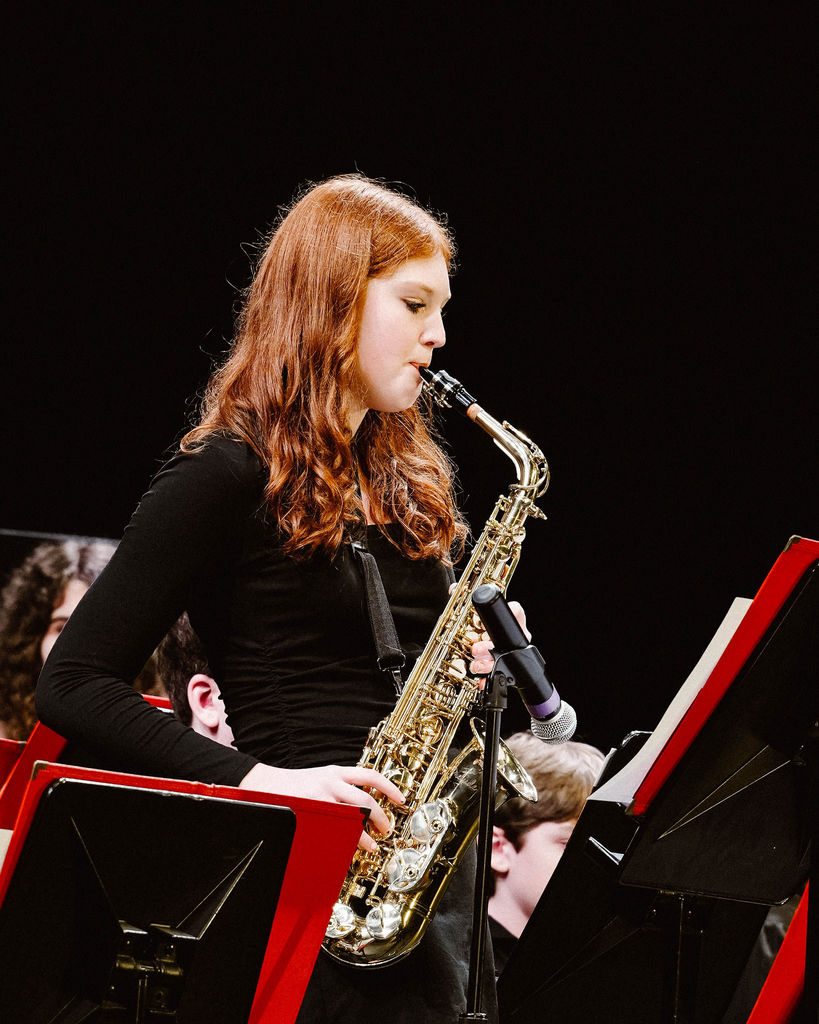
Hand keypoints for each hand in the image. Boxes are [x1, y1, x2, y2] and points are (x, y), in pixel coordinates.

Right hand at [239, 762, 405, 851]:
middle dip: (380, 818)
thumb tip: (366, 803)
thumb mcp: (322, 777)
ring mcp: (320, 799)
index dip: (390, 788)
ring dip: (365, 835)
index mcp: (335, 772)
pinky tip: (346, 849)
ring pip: (351, 818)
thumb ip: (342, 786)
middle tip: (386, 828)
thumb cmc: (295, 784)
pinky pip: (332, 831)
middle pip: (366, 801)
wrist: (264, 785)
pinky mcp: (309, 814)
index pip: (371, 776)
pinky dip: (343, 841)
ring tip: (372, 845)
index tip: (401, 799)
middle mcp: (330, 782)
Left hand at [469, 599, 529, 675]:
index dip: (511, 612)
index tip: (494, 619)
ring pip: (504, 660)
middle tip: (475, 649)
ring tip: (474, 665)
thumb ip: (464, 601)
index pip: (516, 611)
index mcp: (509, 620)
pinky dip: (488, 679)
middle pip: (508, 640)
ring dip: (487, 664)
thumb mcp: (472, 616)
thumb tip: (454, 589)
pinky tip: (479, 681)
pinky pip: (500, 675)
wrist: (481, 649)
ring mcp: (510, 654)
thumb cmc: (481, 630)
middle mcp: (512, 638)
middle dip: (489, 646)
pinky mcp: (505, 669)